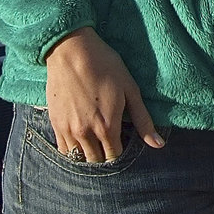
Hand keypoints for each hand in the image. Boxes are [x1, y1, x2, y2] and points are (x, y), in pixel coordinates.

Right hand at [45, 25, 164, 161]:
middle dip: (105, 156)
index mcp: (107, 127)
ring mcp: (68, 130)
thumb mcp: (130, 90)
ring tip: (95, 142)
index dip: (120, 152)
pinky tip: (80, 139)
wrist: (72, 51)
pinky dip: (73, 150)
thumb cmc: (105, 66)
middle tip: (109, 142)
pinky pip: (64, 150)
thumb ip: (143, 120)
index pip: (115, 156)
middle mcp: (86, 134)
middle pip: (97, 161)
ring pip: (79, 158)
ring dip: (89, 155)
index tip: (122, 142)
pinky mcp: (55, 124)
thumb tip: (158, 144)